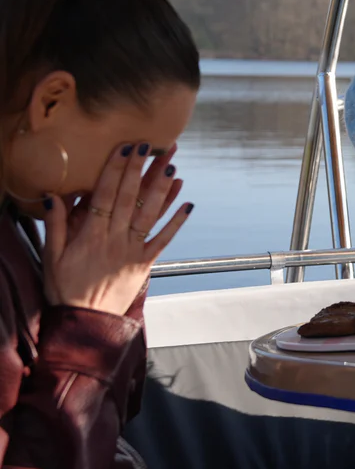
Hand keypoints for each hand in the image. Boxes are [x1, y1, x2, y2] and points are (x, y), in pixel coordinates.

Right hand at [42, 143, 192, 316]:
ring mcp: (132, 250)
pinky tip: (188, 204)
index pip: (105, 194)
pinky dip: (176, 222)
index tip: (125, 149)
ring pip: (150, 214)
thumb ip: (55, 225)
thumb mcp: (52, 257)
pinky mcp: (145, 264)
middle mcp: (114, 239)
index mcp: (91, 234)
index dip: (116, 169)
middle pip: (130, 198)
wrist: (84, 322)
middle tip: (151, 146)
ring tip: (171, 166)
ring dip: (162, 189)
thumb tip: (54, 195)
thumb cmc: (65, 288)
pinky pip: (163, 239)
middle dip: (140, 169)